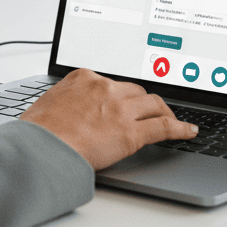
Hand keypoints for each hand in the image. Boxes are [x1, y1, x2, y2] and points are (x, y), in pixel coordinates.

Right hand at [20, 69, 197, 170]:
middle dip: (144, 101)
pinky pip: (163, 127)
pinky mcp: (131, 133)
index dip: (122, 94)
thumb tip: (70, 109)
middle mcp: (105, 88)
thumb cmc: (38, 132)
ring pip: (153, 104)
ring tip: (171, 119)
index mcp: (84, 78)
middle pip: (136, 90)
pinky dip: (179, 128)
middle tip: (150, 111)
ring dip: (164, 111)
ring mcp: (120, 109)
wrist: (41, 148)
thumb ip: (67, 100)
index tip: (125, 100)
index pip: (112, 82)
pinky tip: (188, 131)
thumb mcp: (50, 102)